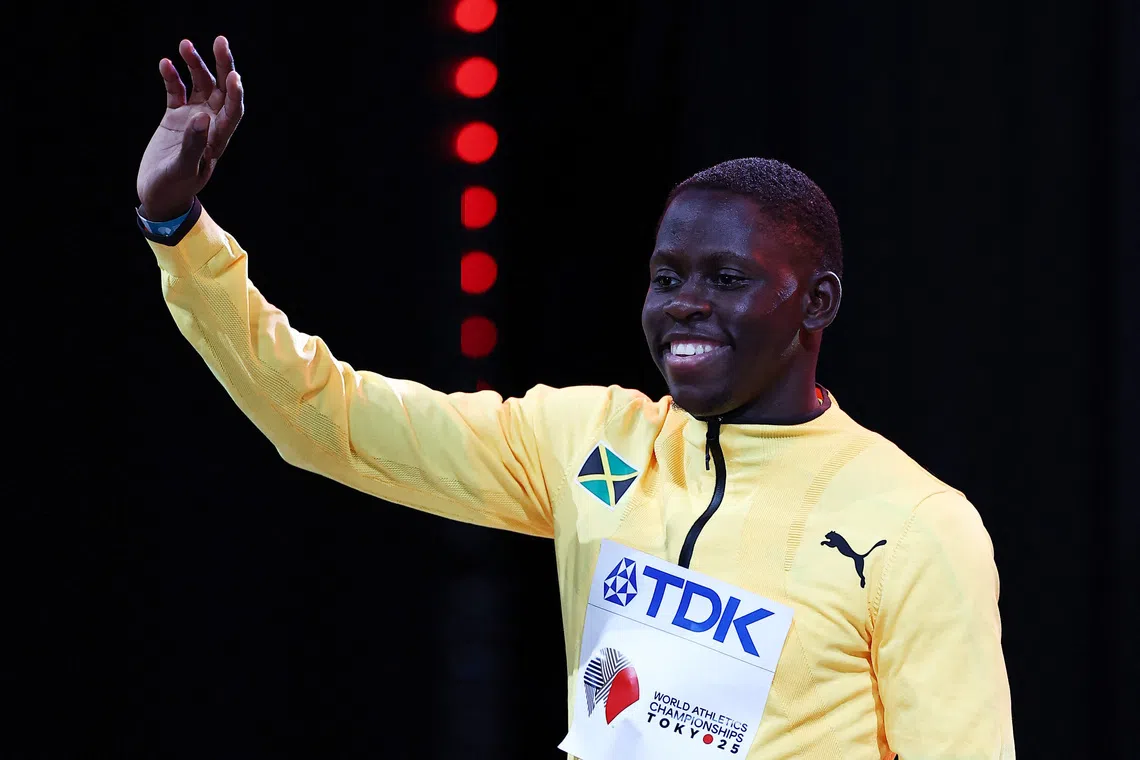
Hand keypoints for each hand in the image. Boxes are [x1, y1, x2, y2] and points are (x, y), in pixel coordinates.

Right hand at [136, 36, 243, 220]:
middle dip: (222, 66)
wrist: (158, 196)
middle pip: (220, 90)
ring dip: (194, 65)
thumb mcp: (183, 170)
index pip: (232, 111)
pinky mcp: (174, 118)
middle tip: (220, 41)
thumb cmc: (173, 189)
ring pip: (198, 85)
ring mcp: (192, 119)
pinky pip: (175, 91)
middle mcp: (209, 125)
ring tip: (184, 45)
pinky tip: (164, 63)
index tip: (234, 75)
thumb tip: (203, 118)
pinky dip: (171, 77)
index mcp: (217, 139)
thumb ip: (193, 145)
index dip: (235, 93)